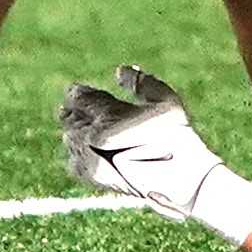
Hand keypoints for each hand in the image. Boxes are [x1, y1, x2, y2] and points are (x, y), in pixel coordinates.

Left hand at [60, 67, 233, 224]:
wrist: (184, 179)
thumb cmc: (178, 135)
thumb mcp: (166, 99)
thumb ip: (141, 81)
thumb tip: (120, 70)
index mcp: (109, 118)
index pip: (83, 100)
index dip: (77, 93)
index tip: (75, 89)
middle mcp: (97, 140)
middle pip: (72, 120)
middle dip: (71, 112)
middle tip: (67, 107)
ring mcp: (95, 162)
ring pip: (72, 141)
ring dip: (72, 131)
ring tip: (72, 124)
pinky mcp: (99, 181)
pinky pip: (76, 164)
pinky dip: (75, 154)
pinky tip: (79, 150)